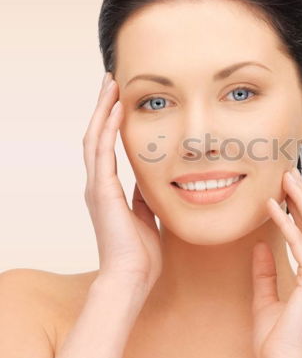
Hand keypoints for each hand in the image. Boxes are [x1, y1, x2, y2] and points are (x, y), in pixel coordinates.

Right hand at [83, 72, 161, 293]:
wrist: (132, 276)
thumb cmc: (141, 252)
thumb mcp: (146, 215)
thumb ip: (143, 196)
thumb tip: (150, 181)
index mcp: (108, 189)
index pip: (106, 146)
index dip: (110, 121)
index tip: (119, 100)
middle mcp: (98, 184)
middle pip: (96, 135)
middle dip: (103, 107)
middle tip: (111, 81)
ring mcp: (97, 187)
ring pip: (95, 137)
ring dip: (103, 109)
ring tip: (111, 85)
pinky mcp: (102, 191)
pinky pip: (103, 153)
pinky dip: (108, 128)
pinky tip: (116, 109)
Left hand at [251, 166, 301, 357]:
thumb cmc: (276, 342)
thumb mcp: (266, 300)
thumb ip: (265, 273)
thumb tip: (260, 247)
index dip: (301, 212)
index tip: (288, 192)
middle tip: (289, 175)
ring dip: (300, 201)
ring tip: (285, 179)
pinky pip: (300, 245)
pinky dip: (286, 223)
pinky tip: (272, 207)